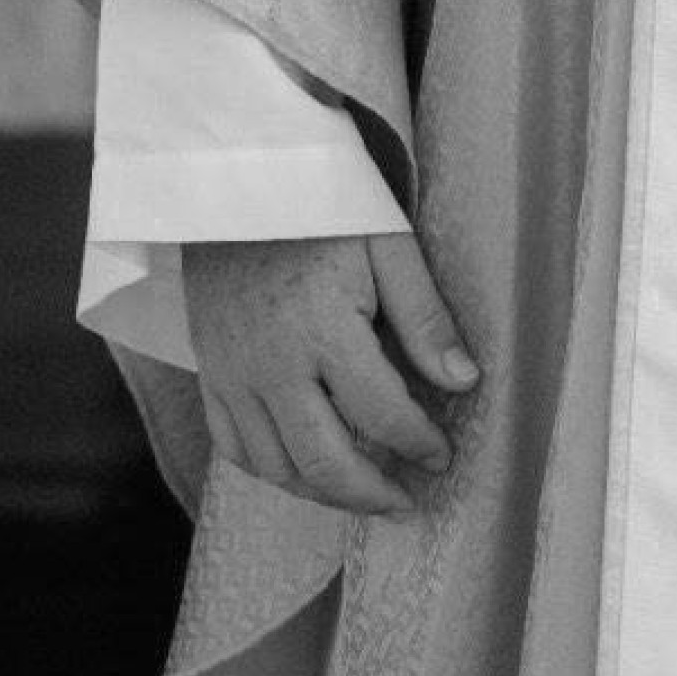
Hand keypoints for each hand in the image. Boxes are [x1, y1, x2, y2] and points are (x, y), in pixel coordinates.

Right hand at [182, 230, 479, 518]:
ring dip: (324, 493)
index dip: (419, 443)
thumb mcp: (387, 241)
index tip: (443, 455)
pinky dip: (272, 471)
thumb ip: (424, 316)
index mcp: (324, 327)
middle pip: (324, 461)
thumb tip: (465, 381)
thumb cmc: (323, 203)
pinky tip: (305, 469)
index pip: (381, 413)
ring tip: (365, 492)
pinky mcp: (211, 372)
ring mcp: (233, 374)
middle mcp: (272, 364)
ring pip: (277, 467)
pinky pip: (235, 448)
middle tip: (408, 499)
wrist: (238, 177)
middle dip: (373, 493)